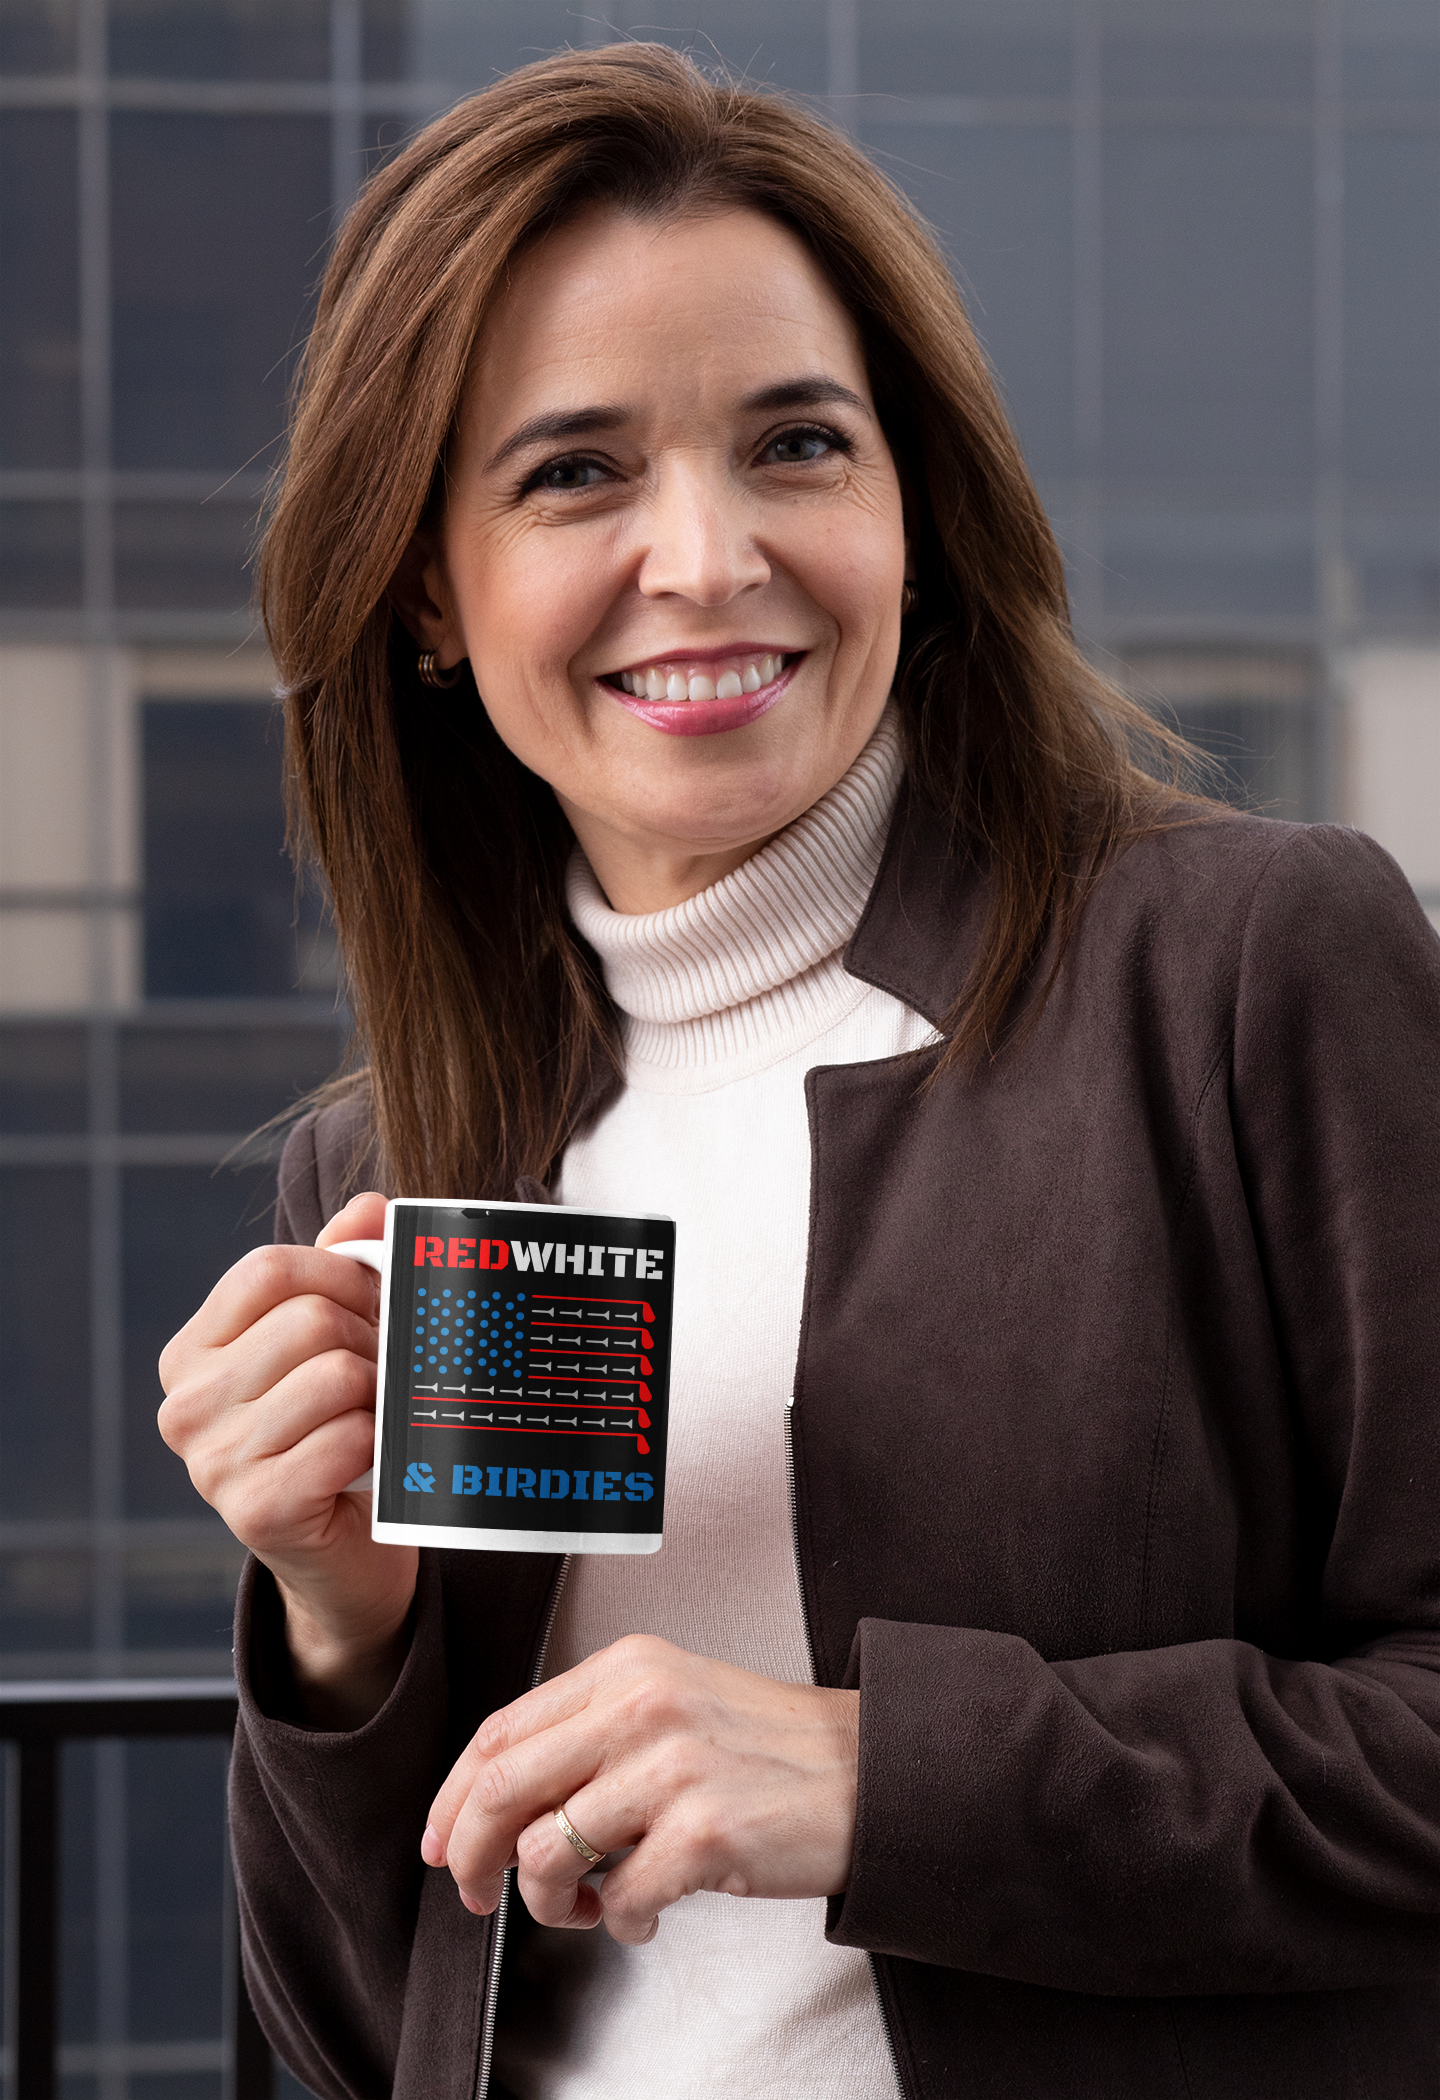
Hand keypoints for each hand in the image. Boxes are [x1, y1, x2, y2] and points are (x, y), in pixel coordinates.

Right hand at [158, 1191, 417, 1724]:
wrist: (343, 1558)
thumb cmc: (336, 1434)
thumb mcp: (335, 1342)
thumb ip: (345, 1268)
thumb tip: (369, 1207)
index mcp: (193, 1354)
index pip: (269, 1268)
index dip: (343, 1273)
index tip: (373, 1304)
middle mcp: (186, 1406)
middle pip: (310, 1318)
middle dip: (372, 1337)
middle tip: (387, 1370)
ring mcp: (213, 1463)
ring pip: (337, 1374)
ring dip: (382, 1393)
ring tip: (378, 1414)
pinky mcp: (256, 1510)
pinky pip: (349, 1435)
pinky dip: (381, 1441)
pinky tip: (372, 1461)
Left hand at [421, 1634, 859, 1943]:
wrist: (868, 1770)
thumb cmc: (768, 1746)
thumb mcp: (671, 1701)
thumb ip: (591, 1730)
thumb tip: (499, 1802)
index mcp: (627, 1667)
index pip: (502, 1730)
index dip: (453, 1796)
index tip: (440, 1840)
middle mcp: (644, 1705)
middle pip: (504, 1788)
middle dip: (471, 1856)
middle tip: (477, 1893)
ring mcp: (674, 1767)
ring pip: (549, 1852)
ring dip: (551, 1903)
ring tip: (587, 1906)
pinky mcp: (706, 1831)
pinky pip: (621, 1900)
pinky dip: (621, 1924)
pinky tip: (645, 1913)